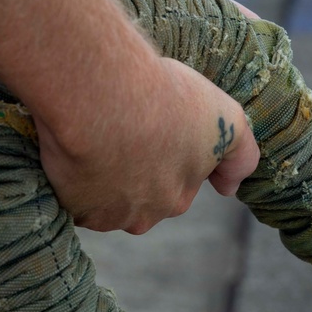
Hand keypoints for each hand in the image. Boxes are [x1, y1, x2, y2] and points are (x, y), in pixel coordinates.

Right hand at [34, 57, 259, 233]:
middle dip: (130, 170)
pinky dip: (71, 175)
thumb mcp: (225, 117)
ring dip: (99, 174)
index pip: (169, 183)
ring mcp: (107, 214)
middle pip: (136, 197)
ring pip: (103, 198)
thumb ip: (240, 155)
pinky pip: (71, 195)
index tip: (147, 124)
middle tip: (117, 127)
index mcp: (178, 196)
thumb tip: (230, 190)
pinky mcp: (73, 206)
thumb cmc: (163, 96)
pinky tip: (72, 145)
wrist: (101, 96)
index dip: (160, 153)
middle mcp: (146, 215)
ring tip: (92, 133)